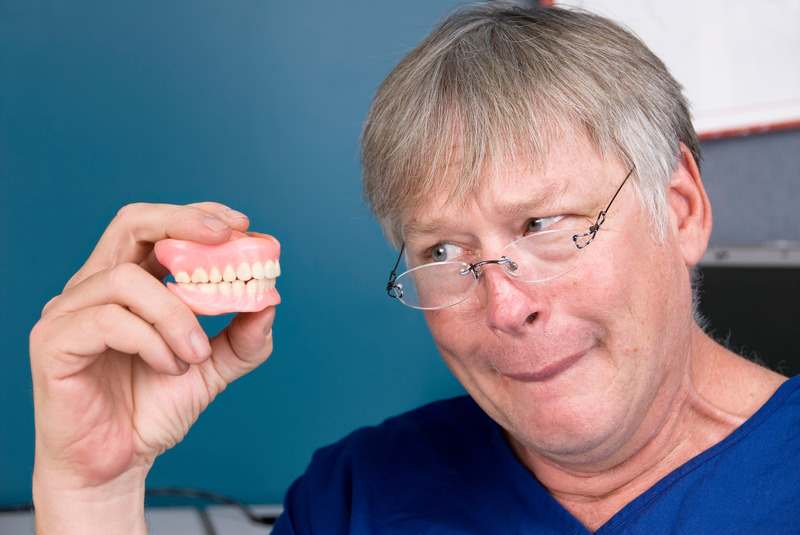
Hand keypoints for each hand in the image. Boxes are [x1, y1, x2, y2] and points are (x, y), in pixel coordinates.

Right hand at [29, 203, 276, 533]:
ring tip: (196, 355)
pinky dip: (151, 341)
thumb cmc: (153, 408)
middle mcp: (95, 286)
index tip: (243, 226)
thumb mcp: (212, 368)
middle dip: (183, 222)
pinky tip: (168, 367)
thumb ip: (242, 338)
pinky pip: (108, 321)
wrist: (116, 464)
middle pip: (132, 223)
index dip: (198, 216)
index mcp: (131, 283)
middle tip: (227, 237)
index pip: (158, 228)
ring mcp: (69, 311)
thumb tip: (269, 302)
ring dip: (177, 314)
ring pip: (127, 279)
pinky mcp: (54, 342)